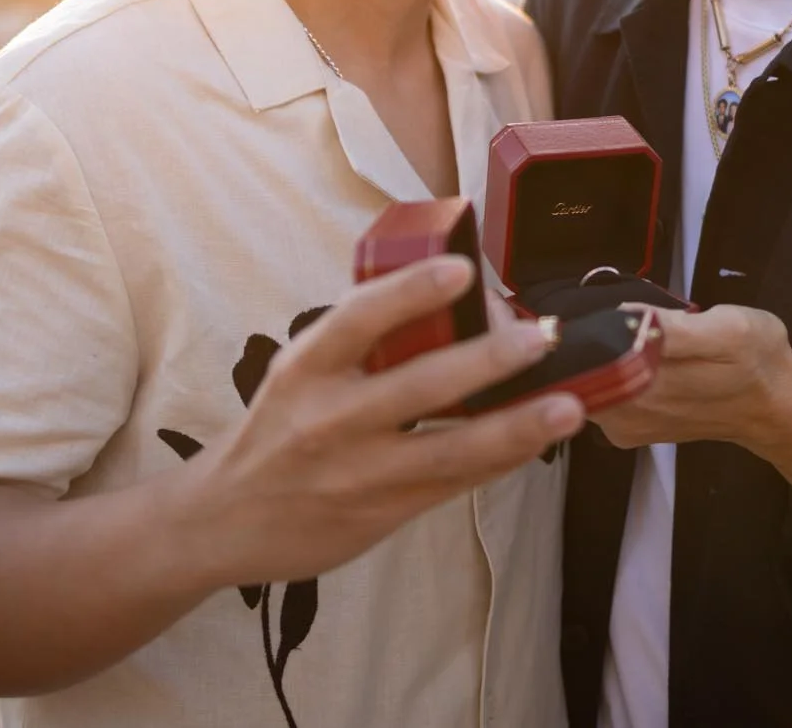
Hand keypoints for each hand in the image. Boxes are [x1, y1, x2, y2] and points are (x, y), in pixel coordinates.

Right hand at [181, 256, 582, 586]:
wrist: (224, 520)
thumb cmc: (279, 429)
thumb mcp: (300, 373)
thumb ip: (361, 345)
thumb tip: (450, 300)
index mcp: (306, 368)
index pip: (358, 319)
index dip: (411, 292)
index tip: (462, 270)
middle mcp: (329, 419)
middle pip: (419, 386)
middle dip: (488, 360)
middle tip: (540, 336)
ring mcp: (359, 472)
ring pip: (450, 450)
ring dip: (515, 427)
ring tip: (567, 406)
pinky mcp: (383, 512)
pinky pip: (453, 483)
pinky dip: (500, 459)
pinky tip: (538, 439)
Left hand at [591, 303, 791, 513]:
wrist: (775, 408)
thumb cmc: (757, 360)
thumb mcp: (730, 328)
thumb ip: (674, 327)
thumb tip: (625, 316)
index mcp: (651, 385)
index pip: (589, 353)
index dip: (586, 328)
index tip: (595, 312)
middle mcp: (630, 412)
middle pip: (581, 368)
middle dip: (589, 340)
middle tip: (613, 317)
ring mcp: (625, 426)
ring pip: (587, 381)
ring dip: (598, 355)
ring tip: (627, 335)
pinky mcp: (627, 432)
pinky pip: (599, 394)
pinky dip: (607, 373)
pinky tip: (633, 360)